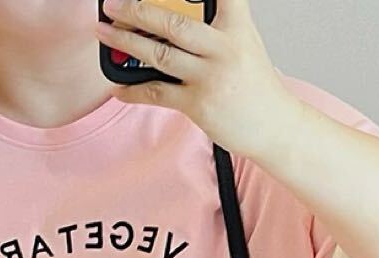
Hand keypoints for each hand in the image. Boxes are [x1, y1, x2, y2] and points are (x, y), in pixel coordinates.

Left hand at [95, 0, 301, 160]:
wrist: (274, 125)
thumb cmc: (254, 85)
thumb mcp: (244, 42)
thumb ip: (216, 25)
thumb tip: (172, 19)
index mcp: (237, 24)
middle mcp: (223, 46)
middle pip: (172, 20)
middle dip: (136, 10)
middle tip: (112, 5)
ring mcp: (210, 75)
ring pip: (159, 53)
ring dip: (125, 42)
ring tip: (104, 33)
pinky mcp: (198, 103)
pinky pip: (156, 93)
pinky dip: (133, 90)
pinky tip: (117, 86)